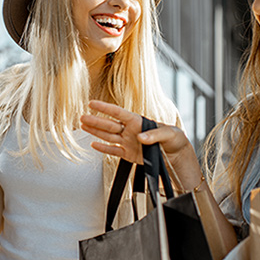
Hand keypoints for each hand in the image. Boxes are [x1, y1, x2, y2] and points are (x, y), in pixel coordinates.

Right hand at [80, 100, 202, 190]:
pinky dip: (104, 148)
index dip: (105, 108)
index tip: (92, 103)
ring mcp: (129, 142)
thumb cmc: (175, 139)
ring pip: (108, 136)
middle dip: (95, 121)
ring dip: (95, 132)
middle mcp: (131, 131)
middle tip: (81, 117)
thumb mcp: (169, 133)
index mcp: (138, 122)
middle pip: (109, 125)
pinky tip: (94, 144)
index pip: (118, 113)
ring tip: (83, 126)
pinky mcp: (129, 155)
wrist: (177, 155)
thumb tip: (140, 137)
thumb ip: (154, 134)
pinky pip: (114, 151)